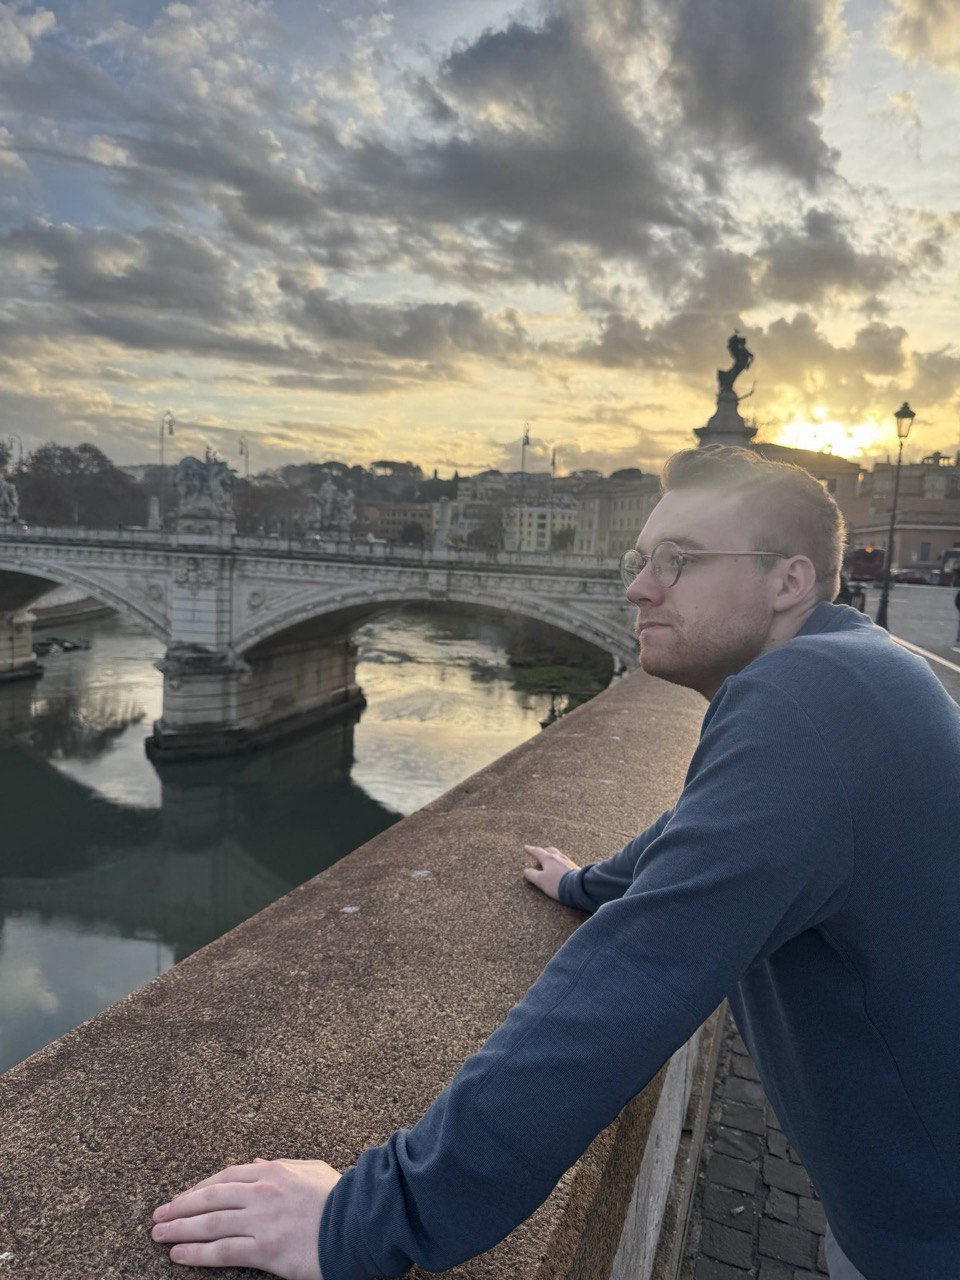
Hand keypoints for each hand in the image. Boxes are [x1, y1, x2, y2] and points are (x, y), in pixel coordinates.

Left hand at [151, 1157, 340, 1277]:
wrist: (358, 1221)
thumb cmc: (338, 1196)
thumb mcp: (310, 1170)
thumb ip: (279, 1166)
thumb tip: (253, 1163)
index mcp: (272, 1171)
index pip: (225, 1177)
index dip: (198, 1188)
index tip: (182, 1198)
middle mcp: (261, 1192)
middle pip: (209, 1198)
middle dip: (179, 1207)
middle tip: (157, 1216)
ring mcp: (261, 1221)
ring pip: (209, 1223)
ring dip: (179, 1228)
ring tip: (158, 1234)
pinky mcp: (265, 1249)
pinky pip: (223, 1250)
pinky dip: (196, 1252)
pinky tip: (178, 1254)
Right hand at [522, 845, 579, 900]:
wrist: (579, 887)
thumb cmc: (557, 883)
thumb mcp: (540, 880)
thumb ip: (531, 875)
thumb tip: (526, 870)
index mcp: (548, 858)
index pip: (537, 852)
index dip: (530, 850)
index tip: (526, 847)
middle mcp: (558, 857)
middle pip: (549, 851)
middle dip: (542, 852)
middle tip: (538, 856)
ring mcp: (568, 862)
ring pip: (557, 856)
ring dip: (551, 857)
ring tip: (548, 863)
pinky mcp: (575, 868)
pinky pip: (564, 862)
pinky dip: (559, 863)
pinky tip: (560, 869)